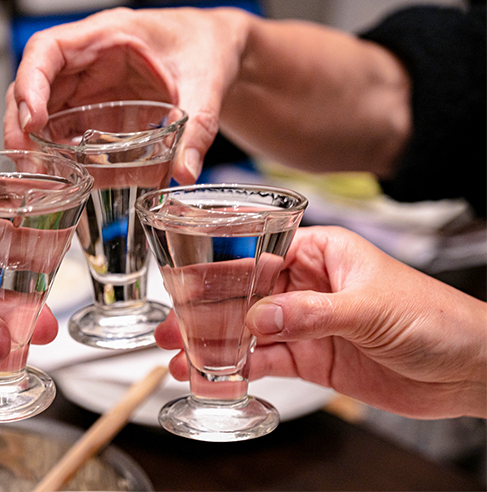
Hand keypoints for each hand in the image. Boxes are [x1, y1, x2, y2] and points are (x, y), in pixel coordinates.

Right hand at [4, 6, 251, 183]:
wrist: (217, 50)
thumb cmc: (205, 48)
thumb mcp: (206, 85)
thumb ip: (198, 127)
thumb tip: (185, 171)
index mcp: (107, 35)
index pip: (48, 49)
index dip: (31, 82)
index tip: (32, 119)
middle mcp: (88, 58)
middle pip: (33, 84)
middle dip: (22, 124)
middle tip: (25, 161)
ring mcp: (88, 83)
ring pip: (43, 108)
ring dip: (33, 141)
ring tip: (37, 174)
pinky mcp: (95, 106)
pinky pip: (65, 126)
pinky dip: (57, 149)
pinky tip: (60, 173)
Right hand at [155, 226, 486, 418]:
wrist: (470, 371)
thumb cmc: (437, 318)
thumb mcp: (370, 308)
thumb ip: (311, 313)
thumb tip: (258, 319)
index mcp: (322, 253)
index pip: (258, 255)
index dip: (219, 268)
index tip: (184, 283)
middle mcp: (309, 286)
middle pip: (244, 295)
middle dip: (205, 310)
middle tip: (171, 326)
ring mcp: (308, 324)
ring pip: (250, 332)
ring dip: (215, 345)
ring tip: (180, 358)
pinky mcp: (313, 359)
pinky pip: (269, 362)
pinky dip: (242, 371)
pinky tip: (217, 377)